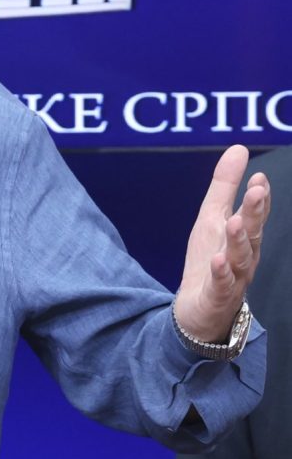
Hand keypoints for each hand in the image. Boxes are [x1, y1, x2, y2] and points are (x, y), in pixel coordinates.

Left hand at [174, 145, 269, 341]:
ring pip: (241, 258)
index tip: (259, 177)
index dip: (258, 197)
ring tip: (236, 221)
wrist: (199, 310)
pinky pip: (221, 285)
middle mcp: (244, 256)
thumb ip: (225, 186)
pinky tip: (218, 260)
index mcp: (243, 236)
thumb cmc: (210, 260)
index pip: (254, 214)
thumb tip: (238, 148)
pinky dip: (221, 273)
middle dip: (256, 212)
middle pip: (252, 233)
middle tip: (257, 191)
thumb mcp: (213, 218)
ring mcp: (233, 278)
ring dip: (239, 239)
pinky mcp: (217, 297)